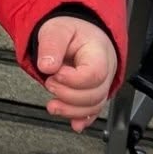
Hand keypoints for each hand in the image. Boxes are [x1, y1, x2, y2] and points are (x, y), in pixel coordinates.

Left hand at [34, 15, 117, 130]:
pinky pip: (94, 111)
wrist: (80, 33)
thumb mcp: (56, 29)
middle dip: (69, 95)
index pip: (94, 74)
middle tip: (50, 83)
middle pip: (95, 94)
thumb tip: (46, 66)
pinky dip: (83, 119)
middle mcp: (106, 71)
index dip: (73, 80)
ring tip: (53, 105)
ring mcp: (102, 85)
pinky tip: (74, 124)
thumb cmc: (71, 31)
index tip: (56, 74)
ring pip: (94, 106)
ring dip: (72, 111)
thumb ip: (51, 45)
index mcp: (99, 52)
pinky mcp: (95, 94)